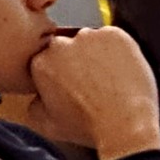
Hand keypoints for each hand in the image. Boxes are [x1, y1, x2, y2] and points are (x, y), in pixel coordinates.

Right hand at [23, 26, 159, 159]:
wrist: (125, 124)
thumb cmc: (90, 125)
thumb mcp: (46, 124)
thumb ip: (34, 104)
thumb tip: (38, 98)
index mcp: (41, 63)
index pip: (46, 59)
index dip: (59, 73)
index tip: (68, 83)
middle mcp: (61, 45)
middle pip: (67, 47)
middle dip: (75, 61)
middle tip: (90, 82)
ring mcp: (88, 37)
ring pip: (90, 41)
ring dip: (96, 54)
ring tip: (108, 79)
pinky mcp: (114, 35)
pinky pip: (113, 38)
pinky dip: (118, 50)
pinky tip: (120, 72)